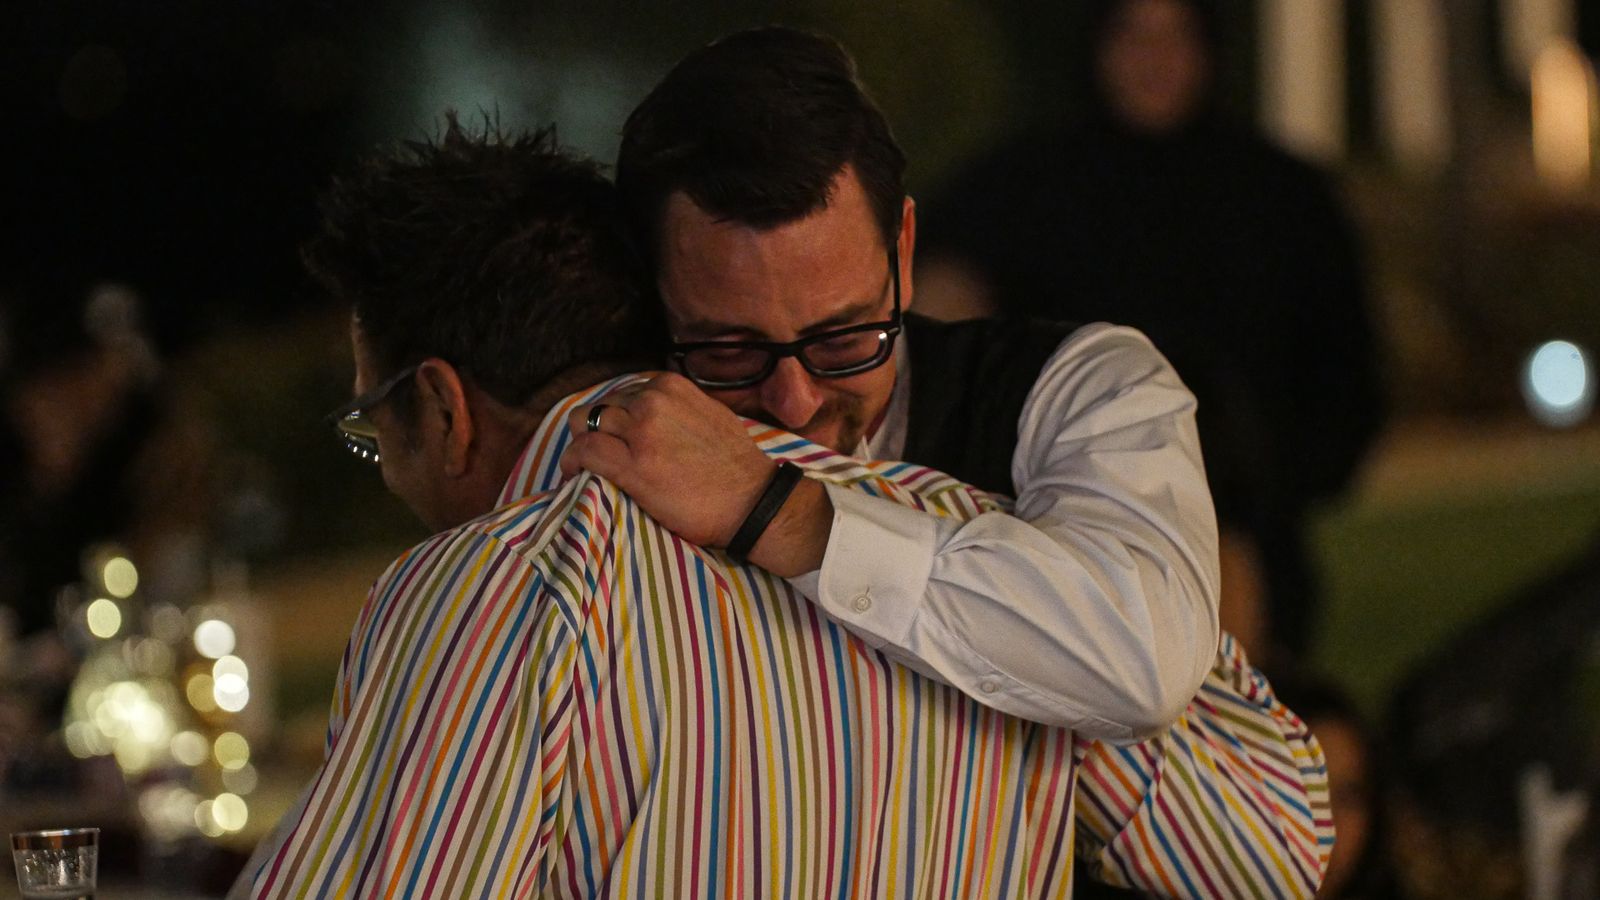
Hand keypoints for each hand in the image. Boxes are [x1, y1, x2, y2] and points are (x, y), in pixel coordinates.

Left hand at [560, 374, 832, 573]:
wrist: (753, 501)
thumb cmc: (735, 465)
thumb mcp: (707, 413)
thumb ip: (675, 406)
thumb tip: (648, 412)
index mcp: (670, 386)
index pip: (622, 391)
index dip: (615, 416)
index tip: (616, 436)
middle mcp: (651, 401)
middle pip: (599, 406)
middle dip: (597, 429)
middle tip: (603, 455)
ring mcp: (639, 431)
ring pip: (583, 423)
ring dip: (582, 444)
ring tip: (587, 466)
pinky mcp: (631, 465)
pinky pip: (582, 452)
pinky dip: (571, 462)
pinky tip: (575, 475)